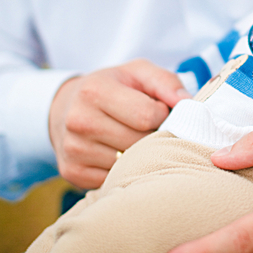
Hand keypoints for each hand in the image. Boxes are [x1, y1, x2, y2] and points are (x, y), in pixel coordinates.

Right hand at [49, 59, 188, 188]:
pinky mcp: (73, 172)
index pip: (147, 116)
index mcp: (95, 91)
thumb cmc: (111, 88)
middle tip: (148, 127)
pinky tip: (120, 154)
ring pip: (128, 164)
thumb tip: (186, 103)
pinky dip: (124, 170)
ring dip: (141, 155)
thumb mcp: (137, 73)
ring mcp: (74, 149)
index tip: (156, 110)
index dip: (161, 114)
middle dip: (153, 136)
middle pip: (139, 142)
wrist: (66, 107)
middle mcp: (79, 121)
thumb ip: (165, 82)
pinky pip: (114, 179)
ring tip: (134, 139)